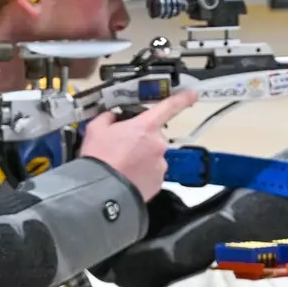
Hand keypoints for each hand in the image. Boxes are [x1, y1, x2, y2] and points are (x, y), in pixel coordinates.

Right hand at [78, 89, 198, 199]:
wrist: (101, 191)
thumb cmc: (99, 159)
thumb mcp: (96, 129)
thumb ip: (108, 117)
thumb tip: (112, 116)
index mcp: (145, 126)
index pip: (169, 107)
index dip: (182, 99)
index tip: (191, 95)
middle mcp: (158, 143)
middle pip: (153, 135)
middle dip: (141, 138)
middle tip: (122, 146)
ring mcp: (160, 164)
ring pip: (153, 155)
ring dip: (141, 157)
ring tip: (122, 164)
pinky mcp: (158, 181)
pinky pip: (152, 172)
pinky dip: (142, 173)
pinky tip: (127, 175)